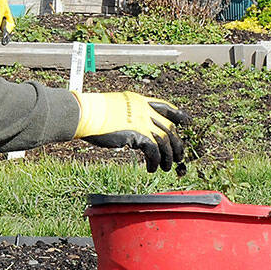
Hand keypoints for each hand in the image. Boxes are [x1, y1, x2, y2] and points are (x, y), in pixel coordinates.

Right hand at [72, 91, 189, 172]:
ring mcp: (142, 121)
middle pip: (169, 127)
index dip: (178, 115)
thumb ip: (128, 115)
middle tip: (179, 157)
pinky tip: (151, 168)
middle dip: (177, 144)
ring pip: (165, 141)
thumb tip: (134, 130)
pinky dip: (155, 162)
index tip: (186, 122)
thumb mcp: (114, 109)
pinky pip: (154, 151)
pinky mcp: (138, 134)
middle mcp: (144, 110)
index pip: (165, 106)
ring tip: (166, 168)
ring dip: (168, 157)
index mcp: (139, 101)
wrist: (84, 114)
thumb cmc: (92, 113)